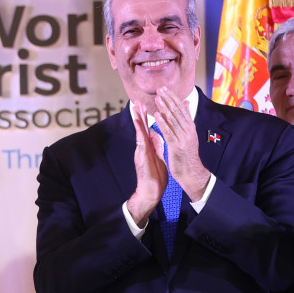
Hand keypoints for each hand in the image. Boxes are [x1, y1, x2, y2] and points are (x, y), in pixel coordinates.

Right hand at [125, 102, 167, 226]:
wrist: (151, 191)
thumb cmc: (155, 177)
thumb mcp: (158, 157)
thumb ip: (156, 145)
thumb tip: (156, 134)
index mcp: (148, 147)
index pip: (146, 129)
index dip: (146, 117)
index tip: (146, 105)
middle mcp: (142, 147)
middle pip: (141, 128)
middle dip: (139, 114)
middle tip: (137, 101)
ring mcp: (141, 152)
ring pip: (139, 133)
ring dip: (137, 120)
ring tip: (135, 108)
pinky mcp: (142, 157)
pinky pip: (141, 143)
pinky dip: (141, 133)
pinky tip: (140, 126)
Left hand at [151, 85, 210, 198]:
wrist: (191, 172)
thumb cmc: (187, 154)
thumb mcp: (188, 134)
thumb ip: (185, 119)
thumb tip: (186, 103)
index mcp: (190, 127)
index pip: (181, 109)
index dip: (172, 98)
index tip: (165, 89)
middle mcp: (188, 130)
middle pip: (177, 112)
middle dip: (168, 99)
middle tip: (160, 88)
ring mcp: (183, 138)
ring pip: (173, 120)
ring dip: (164, 108)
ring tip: (157, 98)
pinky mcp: (177, 146)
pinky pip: (169, 132)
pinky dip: (163, 122)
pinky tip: (157, 115)